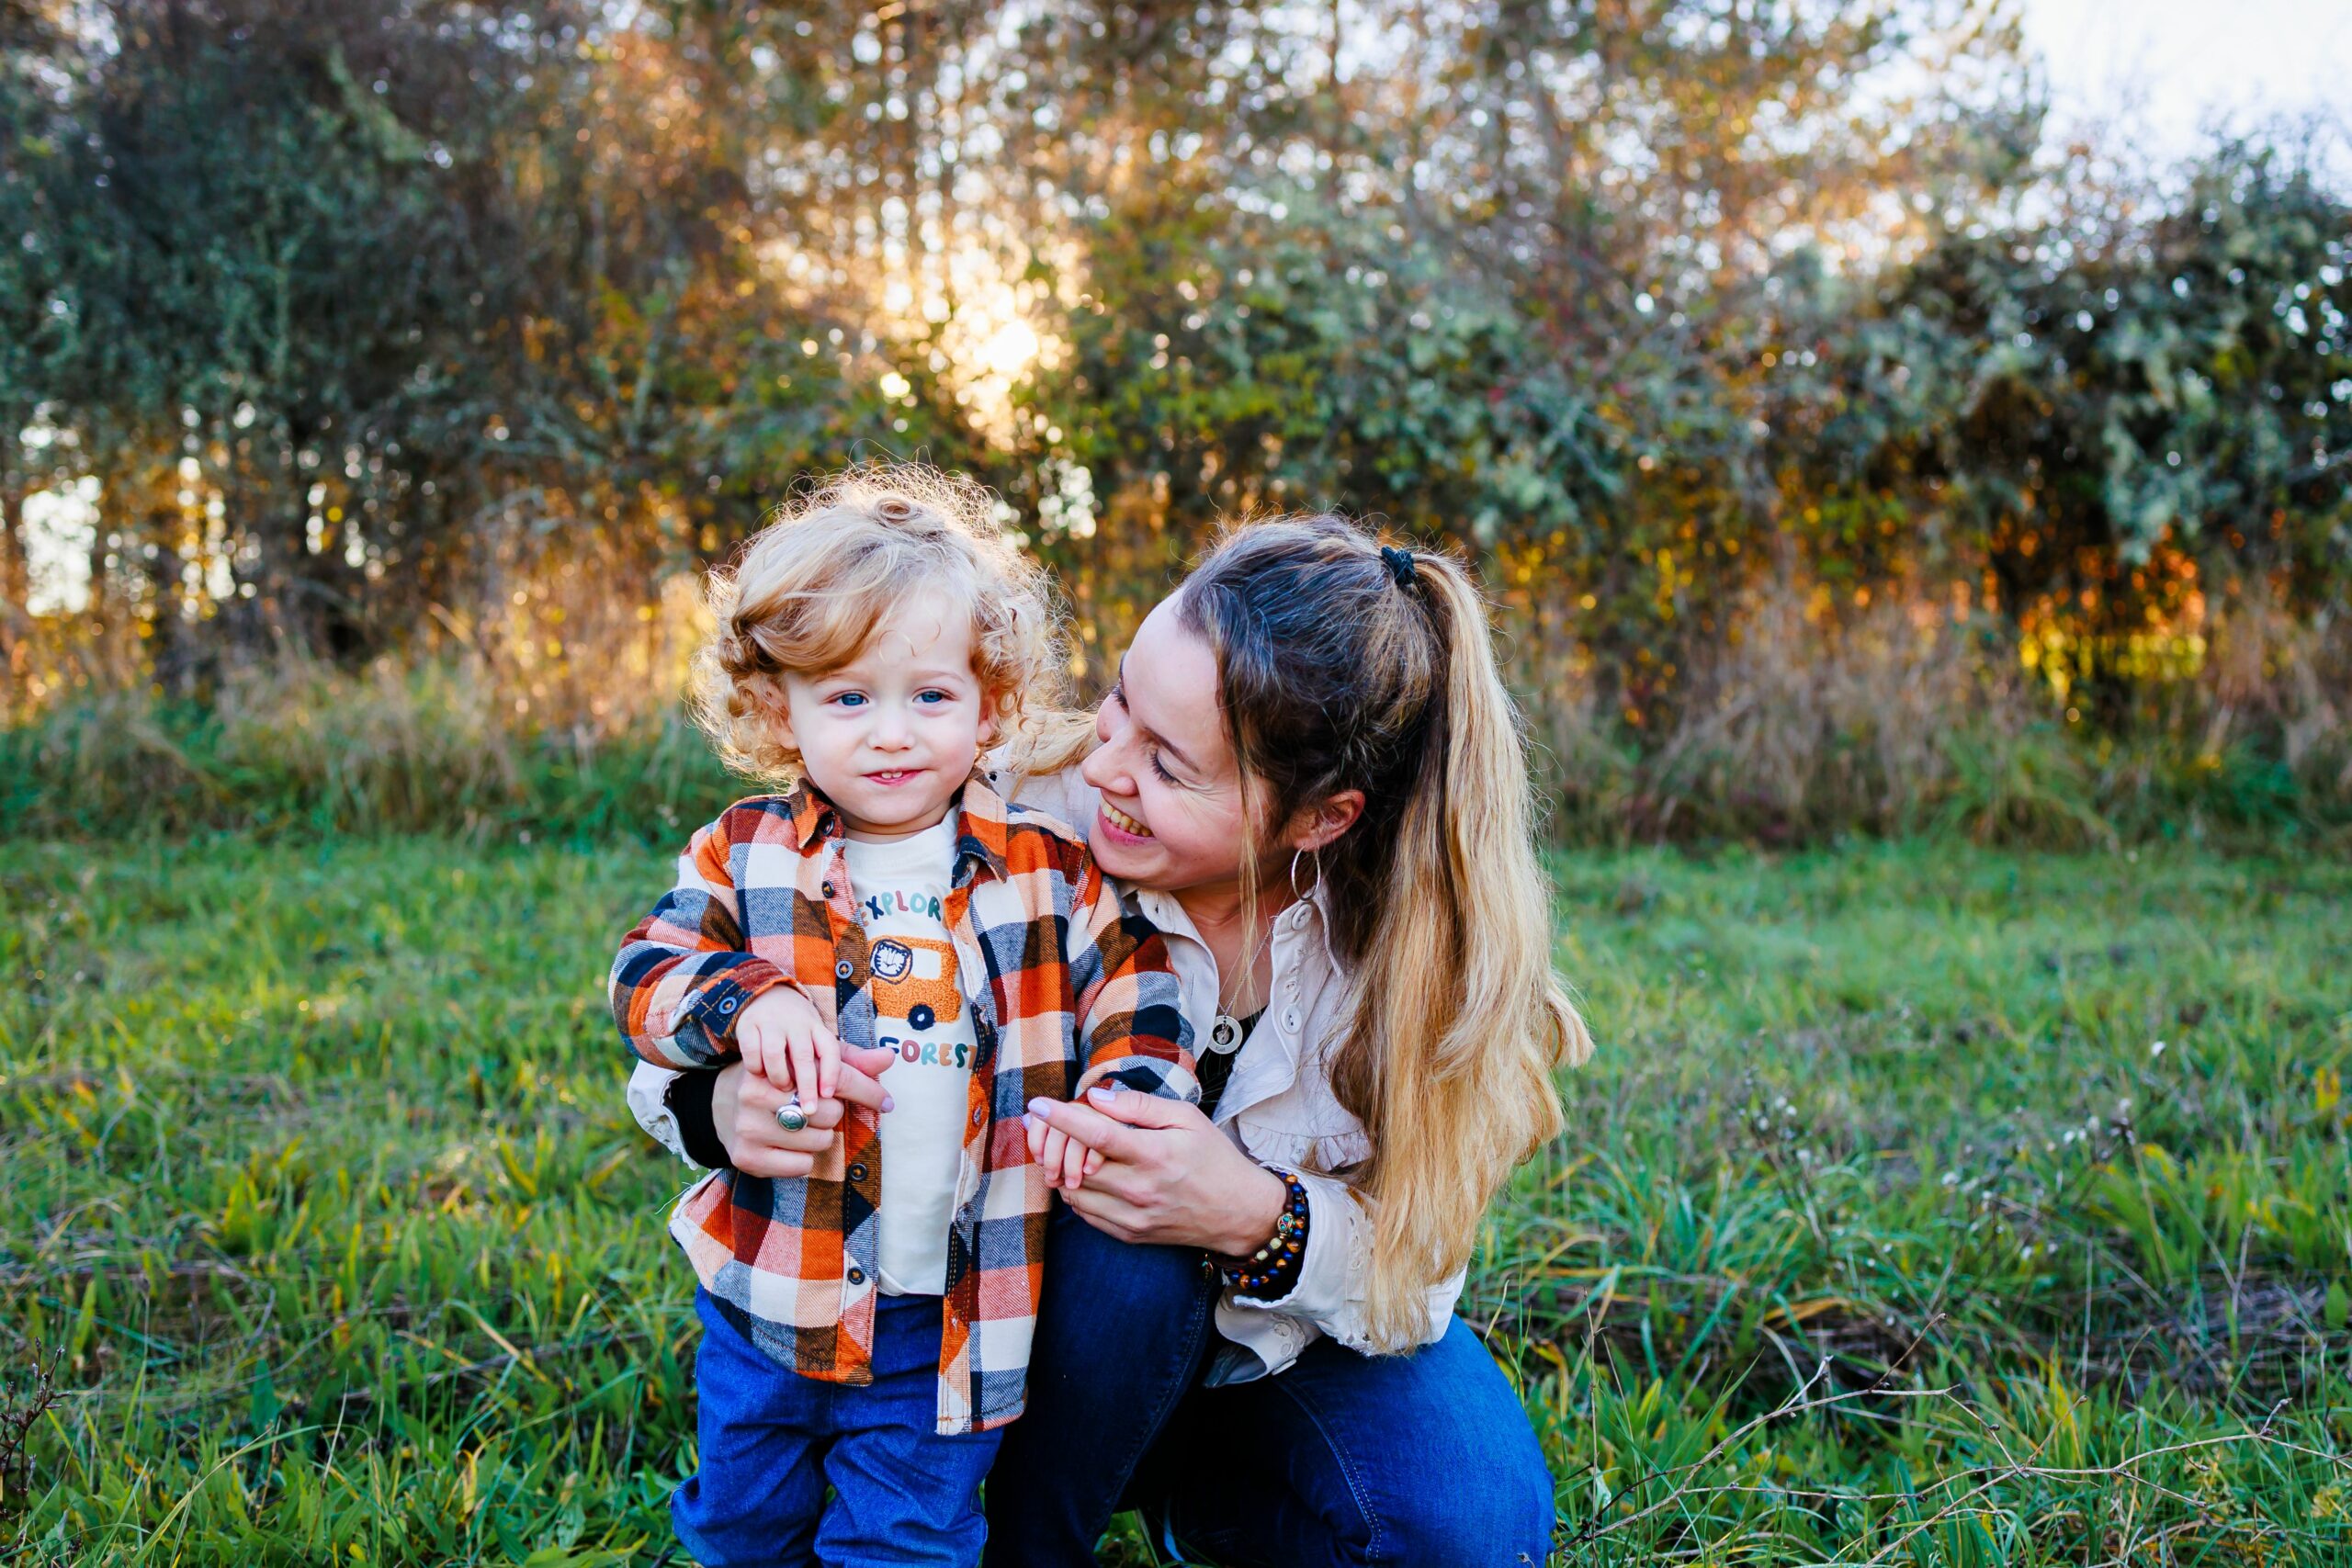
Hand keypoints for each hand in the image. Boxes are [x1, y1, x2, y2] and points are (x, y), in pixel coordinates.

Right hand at [712, 1045, 896, 1179]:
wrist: (721, 1103)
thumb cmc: (779, 1080)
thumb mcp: (809, 1062)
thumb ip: (849, 1061)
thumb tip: (890, 1058)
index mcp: (778, 1064)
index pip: (837, 1079)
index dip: (867, 1091)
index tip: (887, 1103)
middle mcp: (759, 1093)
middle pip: (831, 1113)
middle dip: (831, 1114)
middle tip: (811, 1109)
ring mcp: (750, 1127)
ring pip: (820, 1142)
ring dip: (819, 1137)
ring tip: (797, 1126)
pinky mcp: (747, 1156)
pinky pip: (802, 1166)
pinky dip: (803, 1160)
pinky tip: (787, 1146)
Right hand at [735, 985, 841, 1099]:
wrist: (766, 995)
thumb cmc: (797, 1030)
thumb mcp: (818, 1037)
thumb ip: (838, 1060)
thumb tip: (868, 1076)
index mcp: (816, 1026)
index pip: (829, 1048)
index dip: (830, 1072)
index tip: (828, 1094)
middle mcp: (795, 1022)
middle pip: (803, 1056)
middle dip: (807, 1086)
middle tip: (808, 1110)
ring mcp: (770, 1022)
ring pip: (775, 1054)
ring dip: (780, 1077)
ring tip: (783, 1089)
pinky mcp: (747, 1025)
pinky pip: (750, 1051)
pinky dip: (755, 1067)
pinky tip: (759, 1075)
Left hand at [1022, 1086, 1286, 1252]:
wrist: (1239, 1213)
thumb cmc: (1214, 1159)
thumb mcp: (1187, 1119)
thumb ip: (1140, 1105)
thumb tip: (1096, 1098)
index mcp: (1155, 1156)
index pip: (1097, 1135)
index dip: (1062, 1118)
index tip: (1036, 1104)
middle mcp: (1139, 1191)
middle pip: (1075, 1165)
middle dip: (1057, 1141)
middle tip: (1055, 1124)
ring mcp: (1131, 1218)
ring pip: (1073, 1192)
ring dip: (1065, 1168)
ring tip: (1073, 1149)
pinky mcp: (1128, 1235)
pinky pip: (1084, 1213)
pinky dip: (1078, 1191)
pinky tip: (1092, 1174)